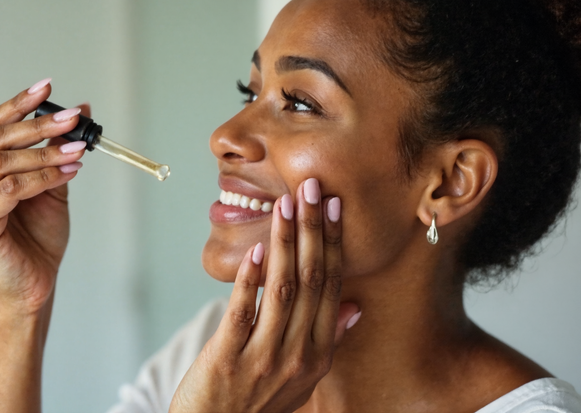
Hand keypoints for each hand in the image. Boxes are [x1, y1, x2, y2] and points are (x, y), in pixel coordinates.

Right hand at [0, 79, 87, 313]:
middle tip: (73, 118)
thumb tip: (80, 109)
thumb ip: (58, 148)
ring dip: (46, 153)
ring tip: (78, 151)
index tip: (46, 86)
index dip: (18, 104)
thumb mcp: (51, 183)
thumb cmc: (38, 235)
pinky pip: (10, 190)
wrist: (36, 281)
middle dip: (40, 125)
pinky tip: (68, 174)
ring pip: (4, 163)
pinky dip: (42, 178)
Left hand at [170, 178, 359, 412]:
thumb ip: (329, 341)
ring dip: (285, 243)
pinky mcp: (227, 358)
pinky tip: (256, 250)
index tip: (335, 208)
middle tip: (313, 189)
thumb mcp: (304, 379)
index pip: (331, 286)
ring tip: (287, 206)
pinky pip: (242, 311)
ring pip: (281, 289)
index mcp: (318, 354)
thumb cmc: (259, 403)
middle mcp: (297, 354)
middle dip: (313, 230)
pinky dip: (250, 279)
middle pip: (311, 280)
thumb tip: (353, 307)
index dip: (333, 244)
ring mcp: (263, 357)